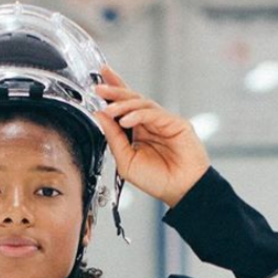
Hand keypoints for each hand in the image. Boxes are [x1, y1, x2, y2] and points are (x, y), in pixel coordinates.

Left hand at [93, 66, 209, 208]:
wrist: (181, 191)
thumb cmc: (157, 180)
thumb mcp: (126, 162)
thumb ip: (113, 139)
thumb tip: (101, 116)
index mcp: (137, 132)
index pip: (122, 108)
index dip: (111, 95)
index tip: (96, 86)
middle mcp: (149, 124)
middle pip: (131, 99)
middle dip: (114, 91)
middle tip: (98, 88)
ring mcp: (162, 121)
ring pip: (141, 103)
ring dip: (123, 104)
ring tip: (109, 109)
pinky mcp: (174, 122)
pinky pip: (152, 113)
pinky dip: (137, 114)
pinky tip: (125, 120)